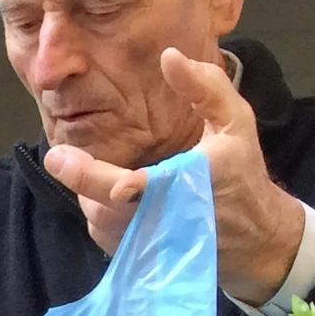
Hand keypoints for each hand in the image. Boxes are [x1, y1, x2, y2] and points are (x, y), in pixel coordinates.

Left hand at [41, 47, 305, 304]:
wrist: (255, 237)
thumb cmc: (242, 173)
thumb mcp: (236, 122)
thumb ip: (206, 88)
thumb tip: (169, 57)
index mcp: (185, 185)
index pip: (126, 186)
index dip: (89, 176)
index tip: (59, 157)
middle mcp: (161, 221)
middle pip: (100, 205)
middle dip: (81, 177)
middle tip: (66, 156)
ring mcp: (147, 244)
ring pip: (97, 218)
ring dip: (91, 194)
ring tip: (106, 173)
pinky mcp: (137, 258)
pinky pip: (104, 233)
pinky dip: (102, 212)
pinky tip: (119, 198)